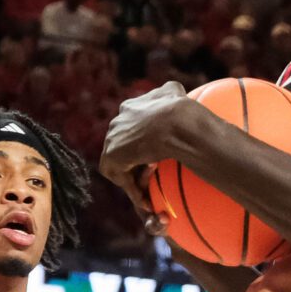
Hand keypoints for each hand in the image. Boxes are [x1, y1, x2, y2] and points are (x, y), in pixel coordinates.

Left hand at [100, 81, 188, 219]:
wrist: (174, 121)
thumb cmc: (179, 109)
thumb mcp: (175, 91)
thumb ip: (169, 91)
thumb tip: (174, 91)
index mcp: (130, 107)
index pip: (132, 126)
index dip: (142, 141)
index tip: (154, 154)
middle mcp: (117, 122)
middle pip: (125, 147)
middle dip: (136, 161)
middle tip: (154, 174)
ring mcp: (113, 139)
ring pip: (122, 164)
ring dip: (135, 178)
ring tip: (150, 194)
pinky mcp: (111, 156)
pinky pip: (120, 177)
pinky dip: (133, 190)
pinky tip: (147, 200)